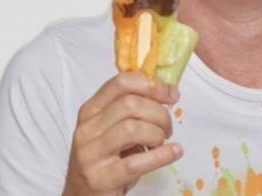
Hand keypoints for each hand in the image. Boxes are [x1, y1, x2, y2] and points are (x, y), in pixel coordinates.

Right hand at [62, 72, 181, 195]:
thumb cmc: (105, 157)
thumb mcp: (112, 126)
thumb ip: (132, 106)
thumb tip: (169, 90)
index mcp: (91, 109)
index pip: (122, 82)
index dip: (152, 85)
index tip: (171, 94)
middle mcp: (87, 128)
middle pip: (131, 104)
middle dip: (159, 112)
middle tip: (168, 126)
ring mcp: (91, 154)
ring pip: (132, 128)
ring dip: (157, 133)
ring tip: (162, 141)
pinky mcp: (101, 178)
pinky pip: (136, 162)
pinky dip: (162, 155)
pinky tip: (174, 152)